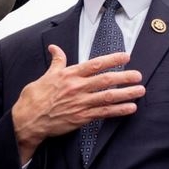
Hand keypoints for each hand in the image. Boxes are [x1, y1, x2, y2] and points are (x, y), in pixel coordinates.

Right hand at [11, 44, 144, 162]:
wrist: (28, 120)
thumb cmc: (35, 97)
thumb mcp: (46, 75)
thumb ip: (56, 61)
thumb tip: (54, 48)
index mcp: (69, 75)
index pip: (95, 64)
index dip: (112, 59)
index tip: (125, 57)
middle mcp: (77, 88)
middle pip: (106, 80)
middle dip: (124, 77)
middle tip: (138, 75)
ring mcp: (80, 103)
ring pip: (108, 97)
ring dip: (126, 94)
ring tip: (140, 91)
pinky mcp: (81, 118)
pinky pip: (104, 113)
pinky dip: (118, 110)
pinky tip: (130, 108)